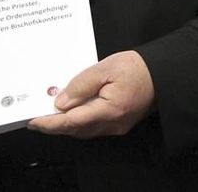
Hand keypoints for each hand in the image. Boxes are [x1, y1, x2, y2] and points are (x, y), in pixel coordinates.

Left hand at [28, 51, 155, 138]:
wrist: (164, 73)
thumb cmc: (139, 68)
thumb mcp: (107, 67)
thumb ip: (82, 84)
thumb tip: (62, 101)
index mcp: (110, 110)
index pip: (71, 121)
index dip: (50, 122)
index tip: (33, 121)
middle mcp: (113, 124)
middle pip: (76, 130)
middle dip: (55, 125)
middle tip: (36, 118)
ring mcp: (118, 126)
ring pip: (84, 130)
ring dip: (67, 124)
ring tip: (51, 114)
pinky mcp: (121, 123)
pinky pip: (94, 127)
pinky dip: (80, 121)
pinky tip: (74, 111)